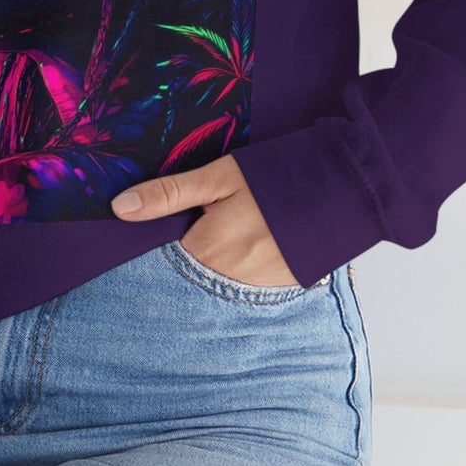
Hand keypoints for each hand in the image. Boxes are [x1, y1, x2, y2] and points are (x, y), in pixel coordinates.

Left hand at [111, 154, 300, 286]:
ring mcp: (259, 288)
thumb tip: (119, 208)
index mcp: (207, 250)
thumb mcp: (219, 177)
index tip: (165, 229)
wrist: (345, 185)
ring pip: (219, 282)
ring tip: (236, 231)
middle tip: (207, 225)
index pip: (164, 260)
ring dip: (217, 264)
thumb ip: (169, 195)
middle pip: (191, 274)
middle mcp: (229, 279)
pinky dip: (244, 269)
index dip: (160, 243)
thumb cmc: (277, 176)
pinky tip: (256, 244)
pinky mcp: (283, 288)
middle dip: (189, 254)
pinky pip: (248, 286)